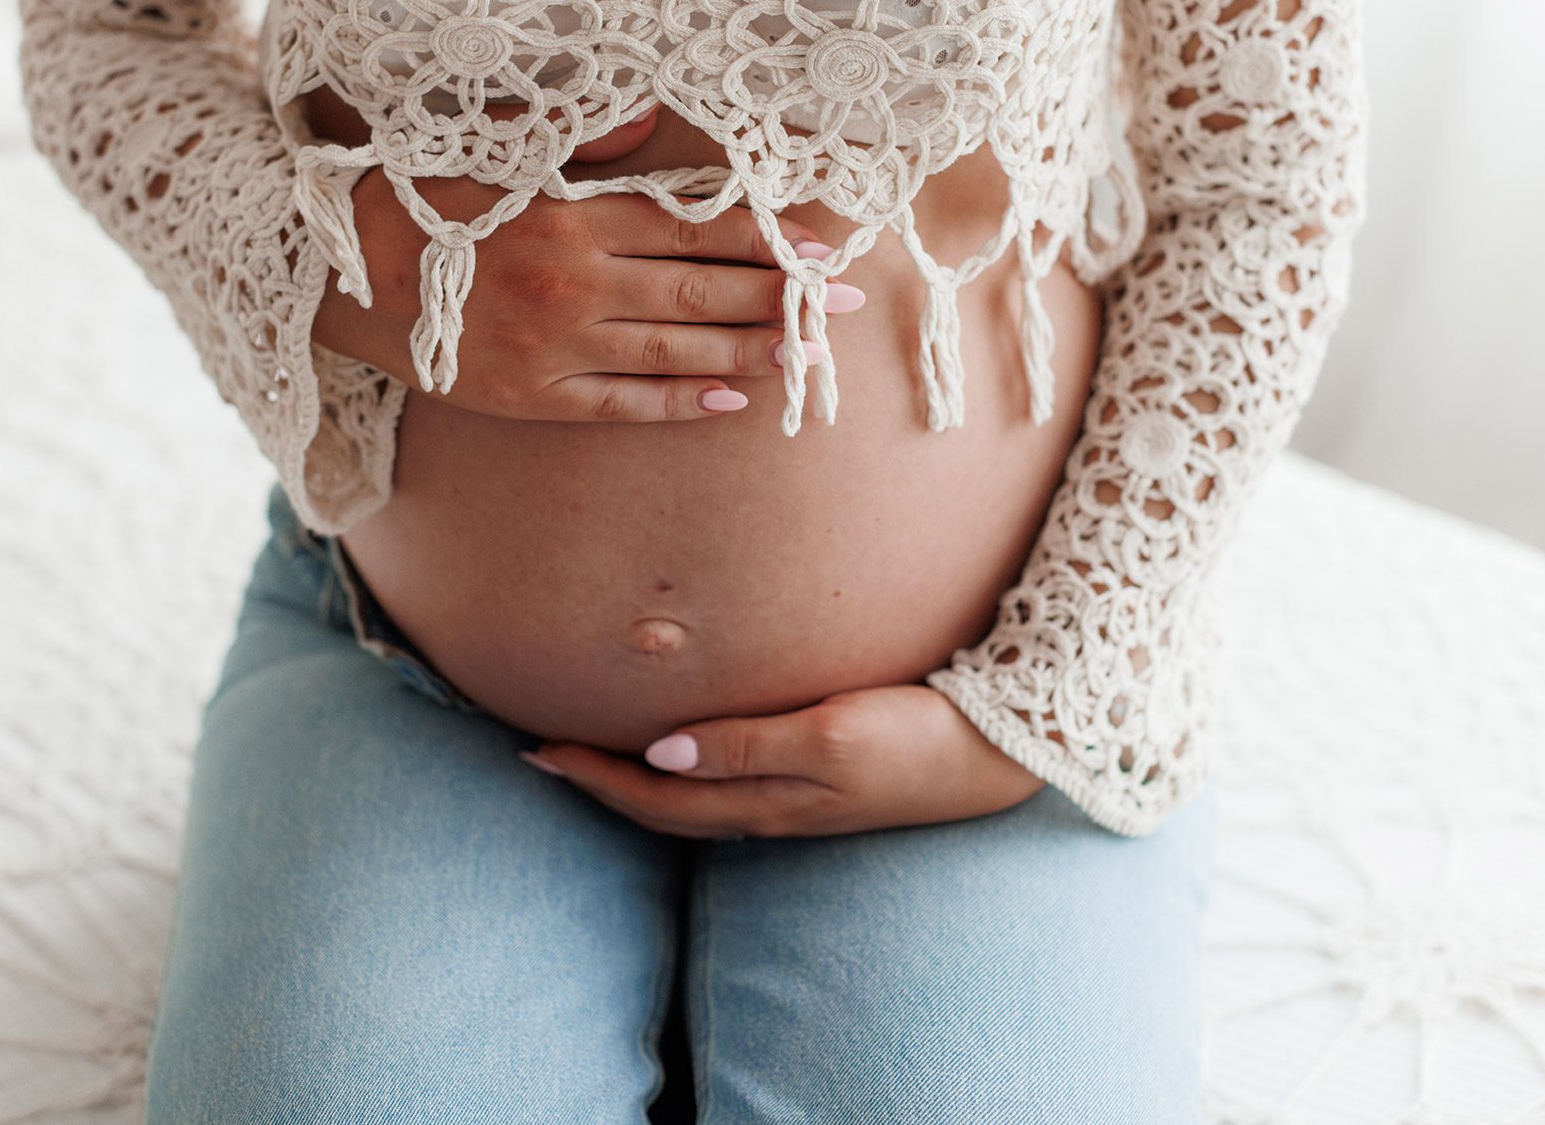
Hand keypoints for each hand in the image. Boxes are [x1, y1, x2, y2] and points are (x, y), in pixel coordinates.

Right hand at [310, 109, 864, 421]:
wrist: (331, 272)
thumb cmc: (418, 199)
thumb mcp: (495, 149)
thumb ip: (581, 140)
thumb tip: (651, 116)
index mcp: (570, 213)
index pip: (693, 228)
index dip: (764, 240)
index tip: (821, 250)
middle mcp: (573, 282)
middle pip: (701, 293)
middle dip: (783, 301)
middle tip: (845, 310)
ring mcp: (553, 347)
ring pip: (675, 352)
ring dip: (750, 355)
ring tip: (807, 358)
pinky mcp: (530, 398)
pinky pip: (622, 405)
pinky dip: (680, 403)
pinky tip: (730, 400)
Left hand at [518, 683, 1047, 838]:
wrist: (1003, 753)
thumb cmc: (920, 737)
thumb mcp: (832, 736)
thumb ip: (748, 745)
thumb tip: (660, 753)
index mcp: (767, 802)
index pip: (656, 797)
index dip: (594, 776)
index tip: (541, 749)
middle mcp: (773, 808)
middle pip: (665, 806)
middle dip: (602, 783)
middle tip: (545, 753)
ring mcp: (799, 800)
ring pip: (695, 800)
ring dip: (639, 781)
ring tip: (598, 753)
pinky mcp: (823, 780)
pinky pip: (730, 784)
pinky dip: (688, 771)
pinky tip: (686, 745)